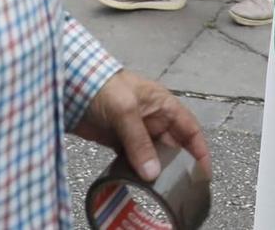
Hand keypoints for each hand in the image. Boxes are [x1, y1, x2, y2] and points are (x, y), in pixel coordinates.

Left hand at [73, 69, 211, 182]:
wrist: (70, 85)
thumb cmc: (103, 86)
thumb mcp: (126, 110)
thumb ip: (139, 141)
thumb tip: (152, 173)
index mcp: (163, 106)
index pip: (190, 129)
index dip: (199, 149)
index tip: (203, 172)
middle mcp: (153, 120)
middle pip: (172, 146)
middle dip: (177, 165)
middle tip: (180, 186)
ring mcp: (136, 132)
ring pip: (153, 156)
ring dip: (155, 170)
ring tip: (159, 189)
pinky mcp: (118, 142)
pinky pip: (133, 160)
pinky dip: (136, 171)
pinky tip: (138, 182)